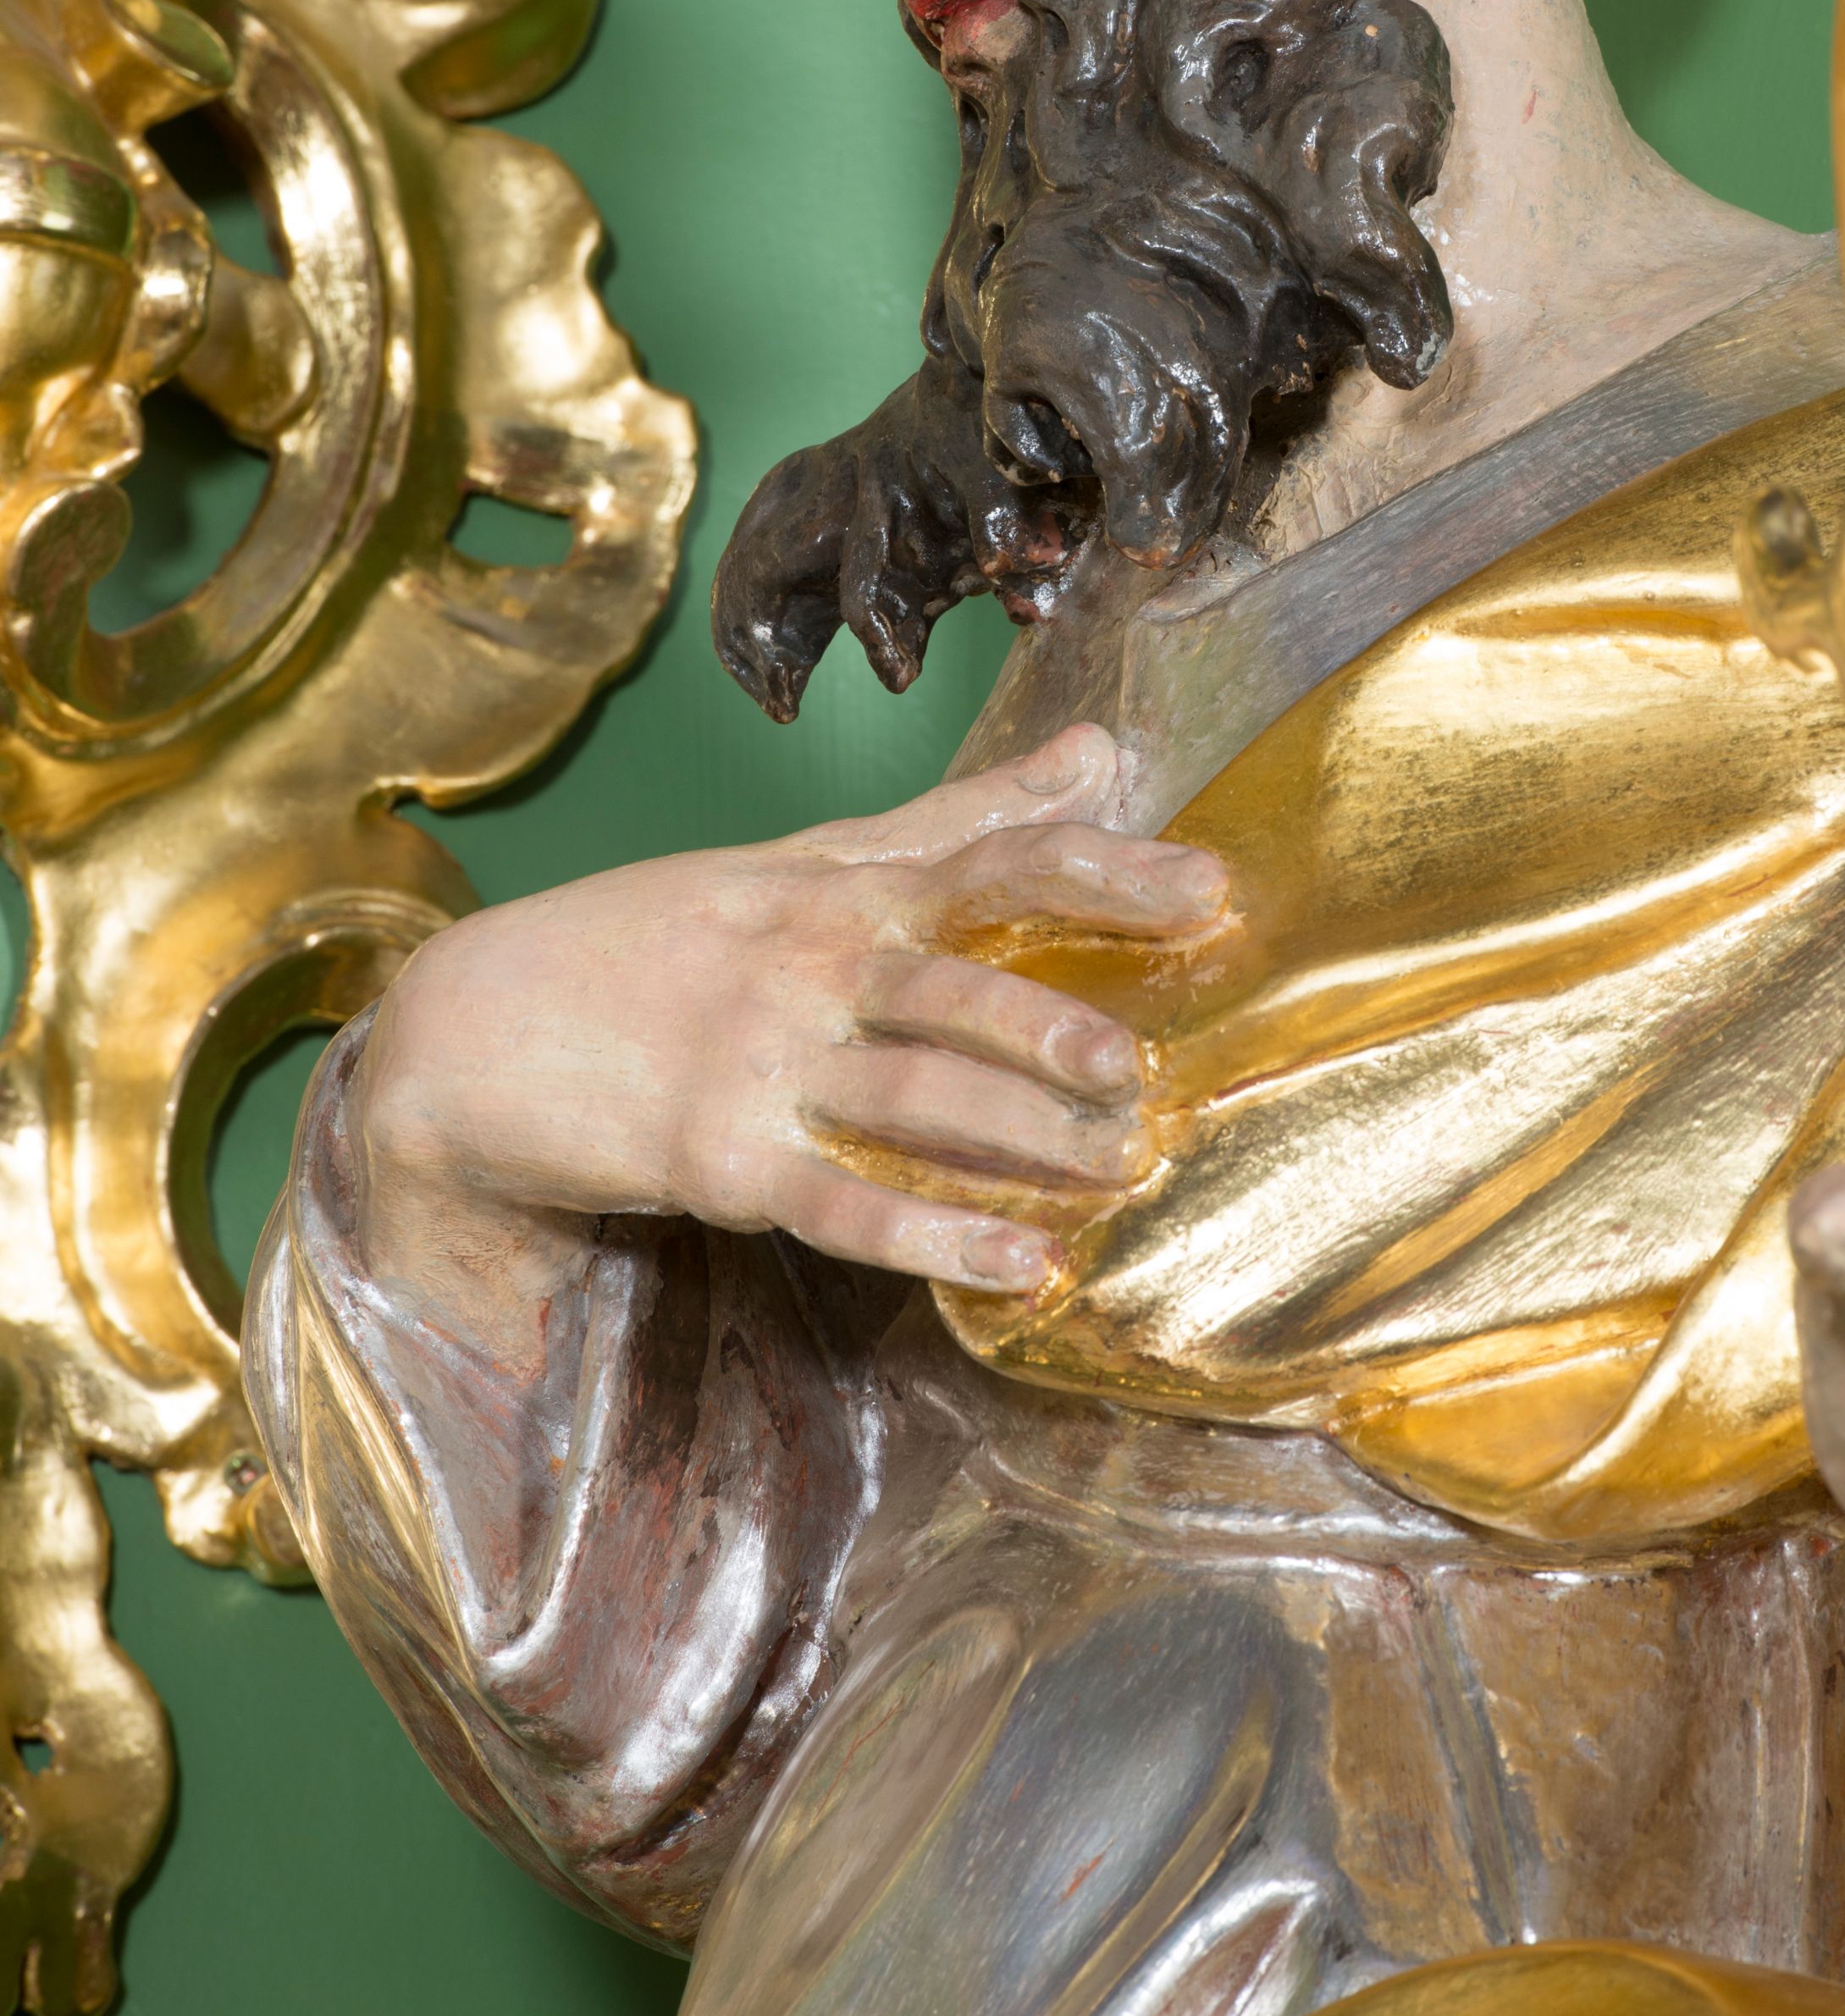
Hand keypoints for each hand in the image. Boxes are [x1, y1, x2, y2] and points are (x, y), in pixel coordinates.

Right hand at [353, 723, 1222, 1334]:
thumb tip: (1100, 750)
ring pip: (911, 1096)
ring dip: (1016, 1134)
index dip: (1103, 871)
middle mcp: (808, 964)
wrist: (464, 1026)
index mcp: (837, 889)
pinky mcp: (719, 1160)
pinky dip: (931, 1237)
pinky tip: (1014, 1265)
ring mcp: (760, 1063)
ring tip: (1113, 1167)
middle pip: (954, 985)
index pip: (990, 861)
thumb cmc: (652, 934)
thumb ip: (961, 815)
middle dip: (1052, 1024)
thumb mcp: (799, 858)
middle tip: (1142, 1066)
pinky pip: (843, 1204)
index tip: (1209, 887)